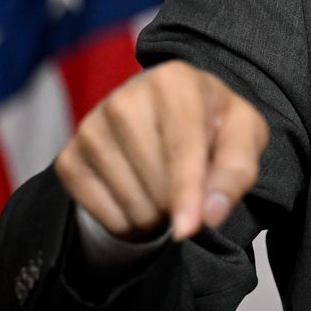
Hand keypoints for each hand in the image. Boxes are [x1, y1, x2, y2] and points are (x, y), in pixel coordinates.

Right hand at [54, 60, 267, 241]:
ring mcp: (91, 127)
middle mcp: (125, 98)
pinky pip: (103, 215)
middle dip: (180, 203)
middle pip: (155, 182)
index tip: (188, 229)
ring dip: (157, 216)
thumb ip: (236, 170)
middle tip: (191, 190)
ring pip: (131, 203)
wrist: (166, 117)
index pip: (180, 147)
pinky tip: (140, 199)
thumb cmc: (211, 124)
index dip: (187, 192)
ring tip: (166, 191)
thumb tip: (210, 214)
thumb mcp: (242, 135)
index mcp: (174, 80)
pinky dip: (128, 223)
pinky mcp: (69, 158)